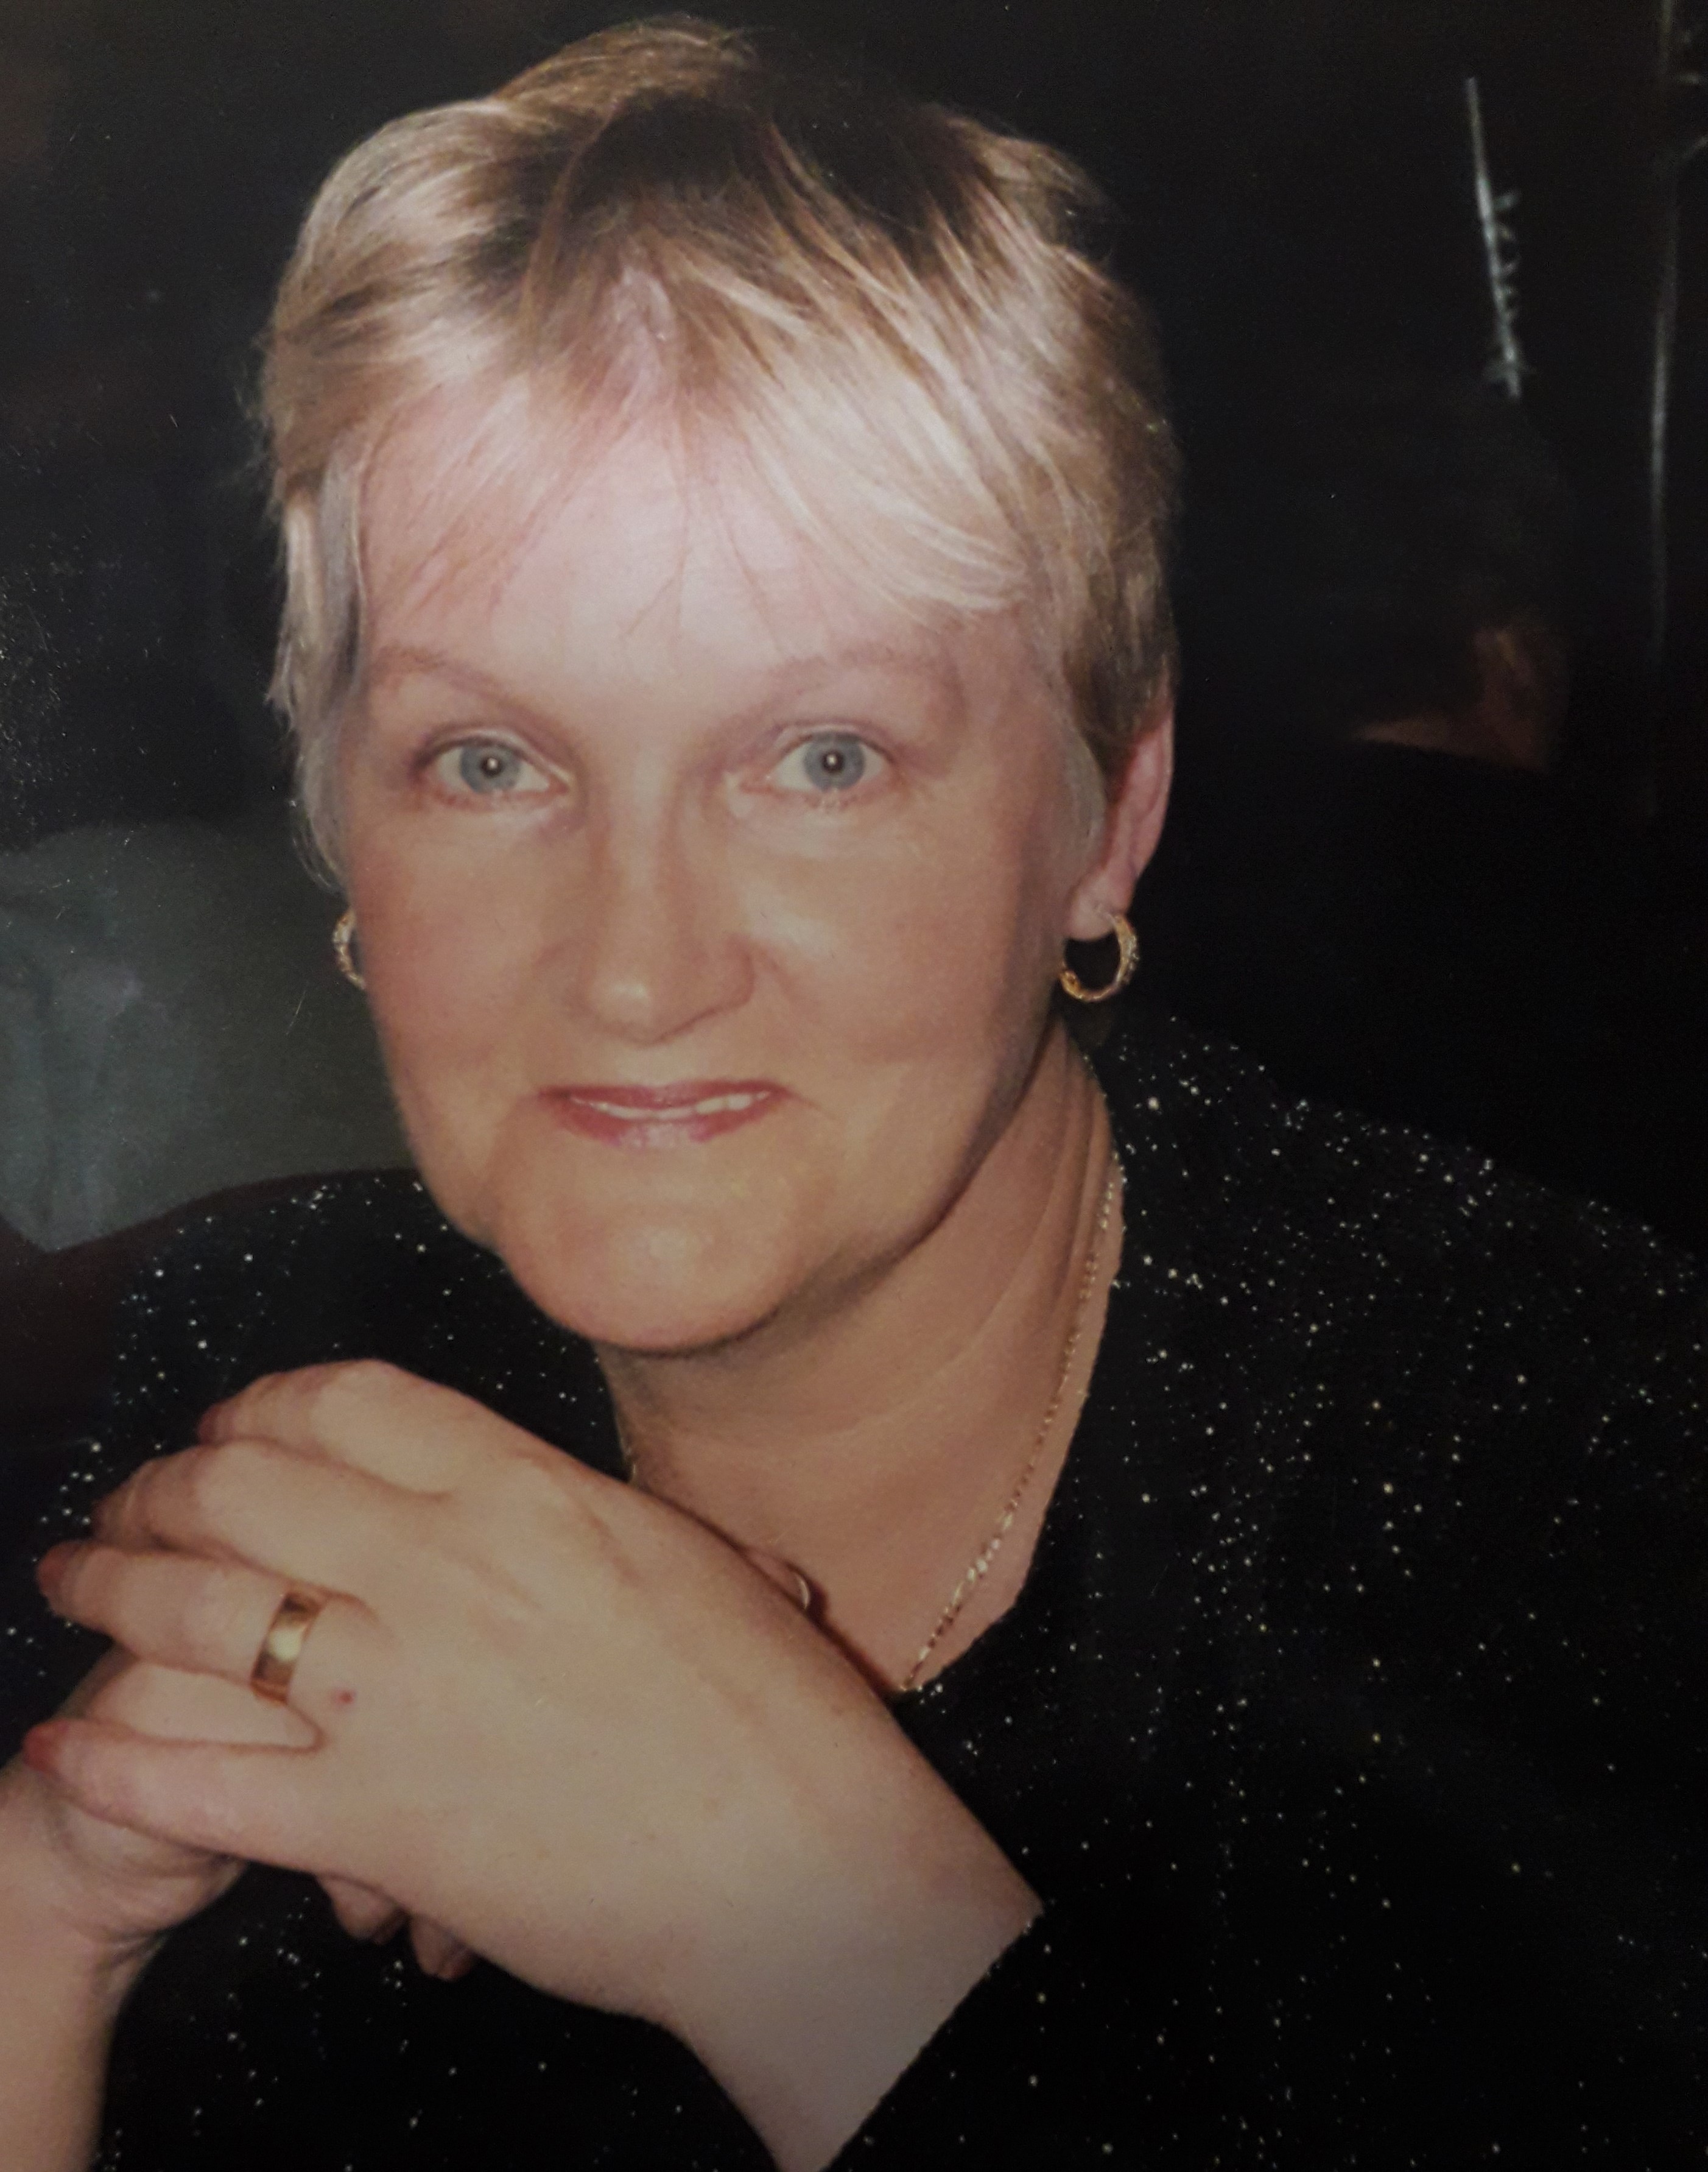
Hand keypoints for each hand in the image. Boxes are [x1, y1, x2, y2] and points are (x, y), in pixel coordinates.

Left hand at [29, 1361, 1036, 2168]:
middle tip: (132, 1508)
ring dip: (112, 1590)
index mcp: (524, 1488)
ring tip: (78, 1586)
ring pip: (198, 1609)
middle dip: (161, 1487)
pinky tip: (67, 1742)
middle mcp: (443, 1565)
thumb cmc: (773, 1708)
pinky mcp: (370, 1819)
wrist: (797, 1863)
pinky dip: (115, 1754)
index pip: (343, 1400)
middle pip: (242, 1486)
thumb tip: (532, 1488)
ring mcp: (396, 1691)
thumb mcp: (685, 1558)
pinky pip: (199, 1776)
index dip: (259, 1404)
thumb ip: (583, 1509)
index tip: (230, 1428)